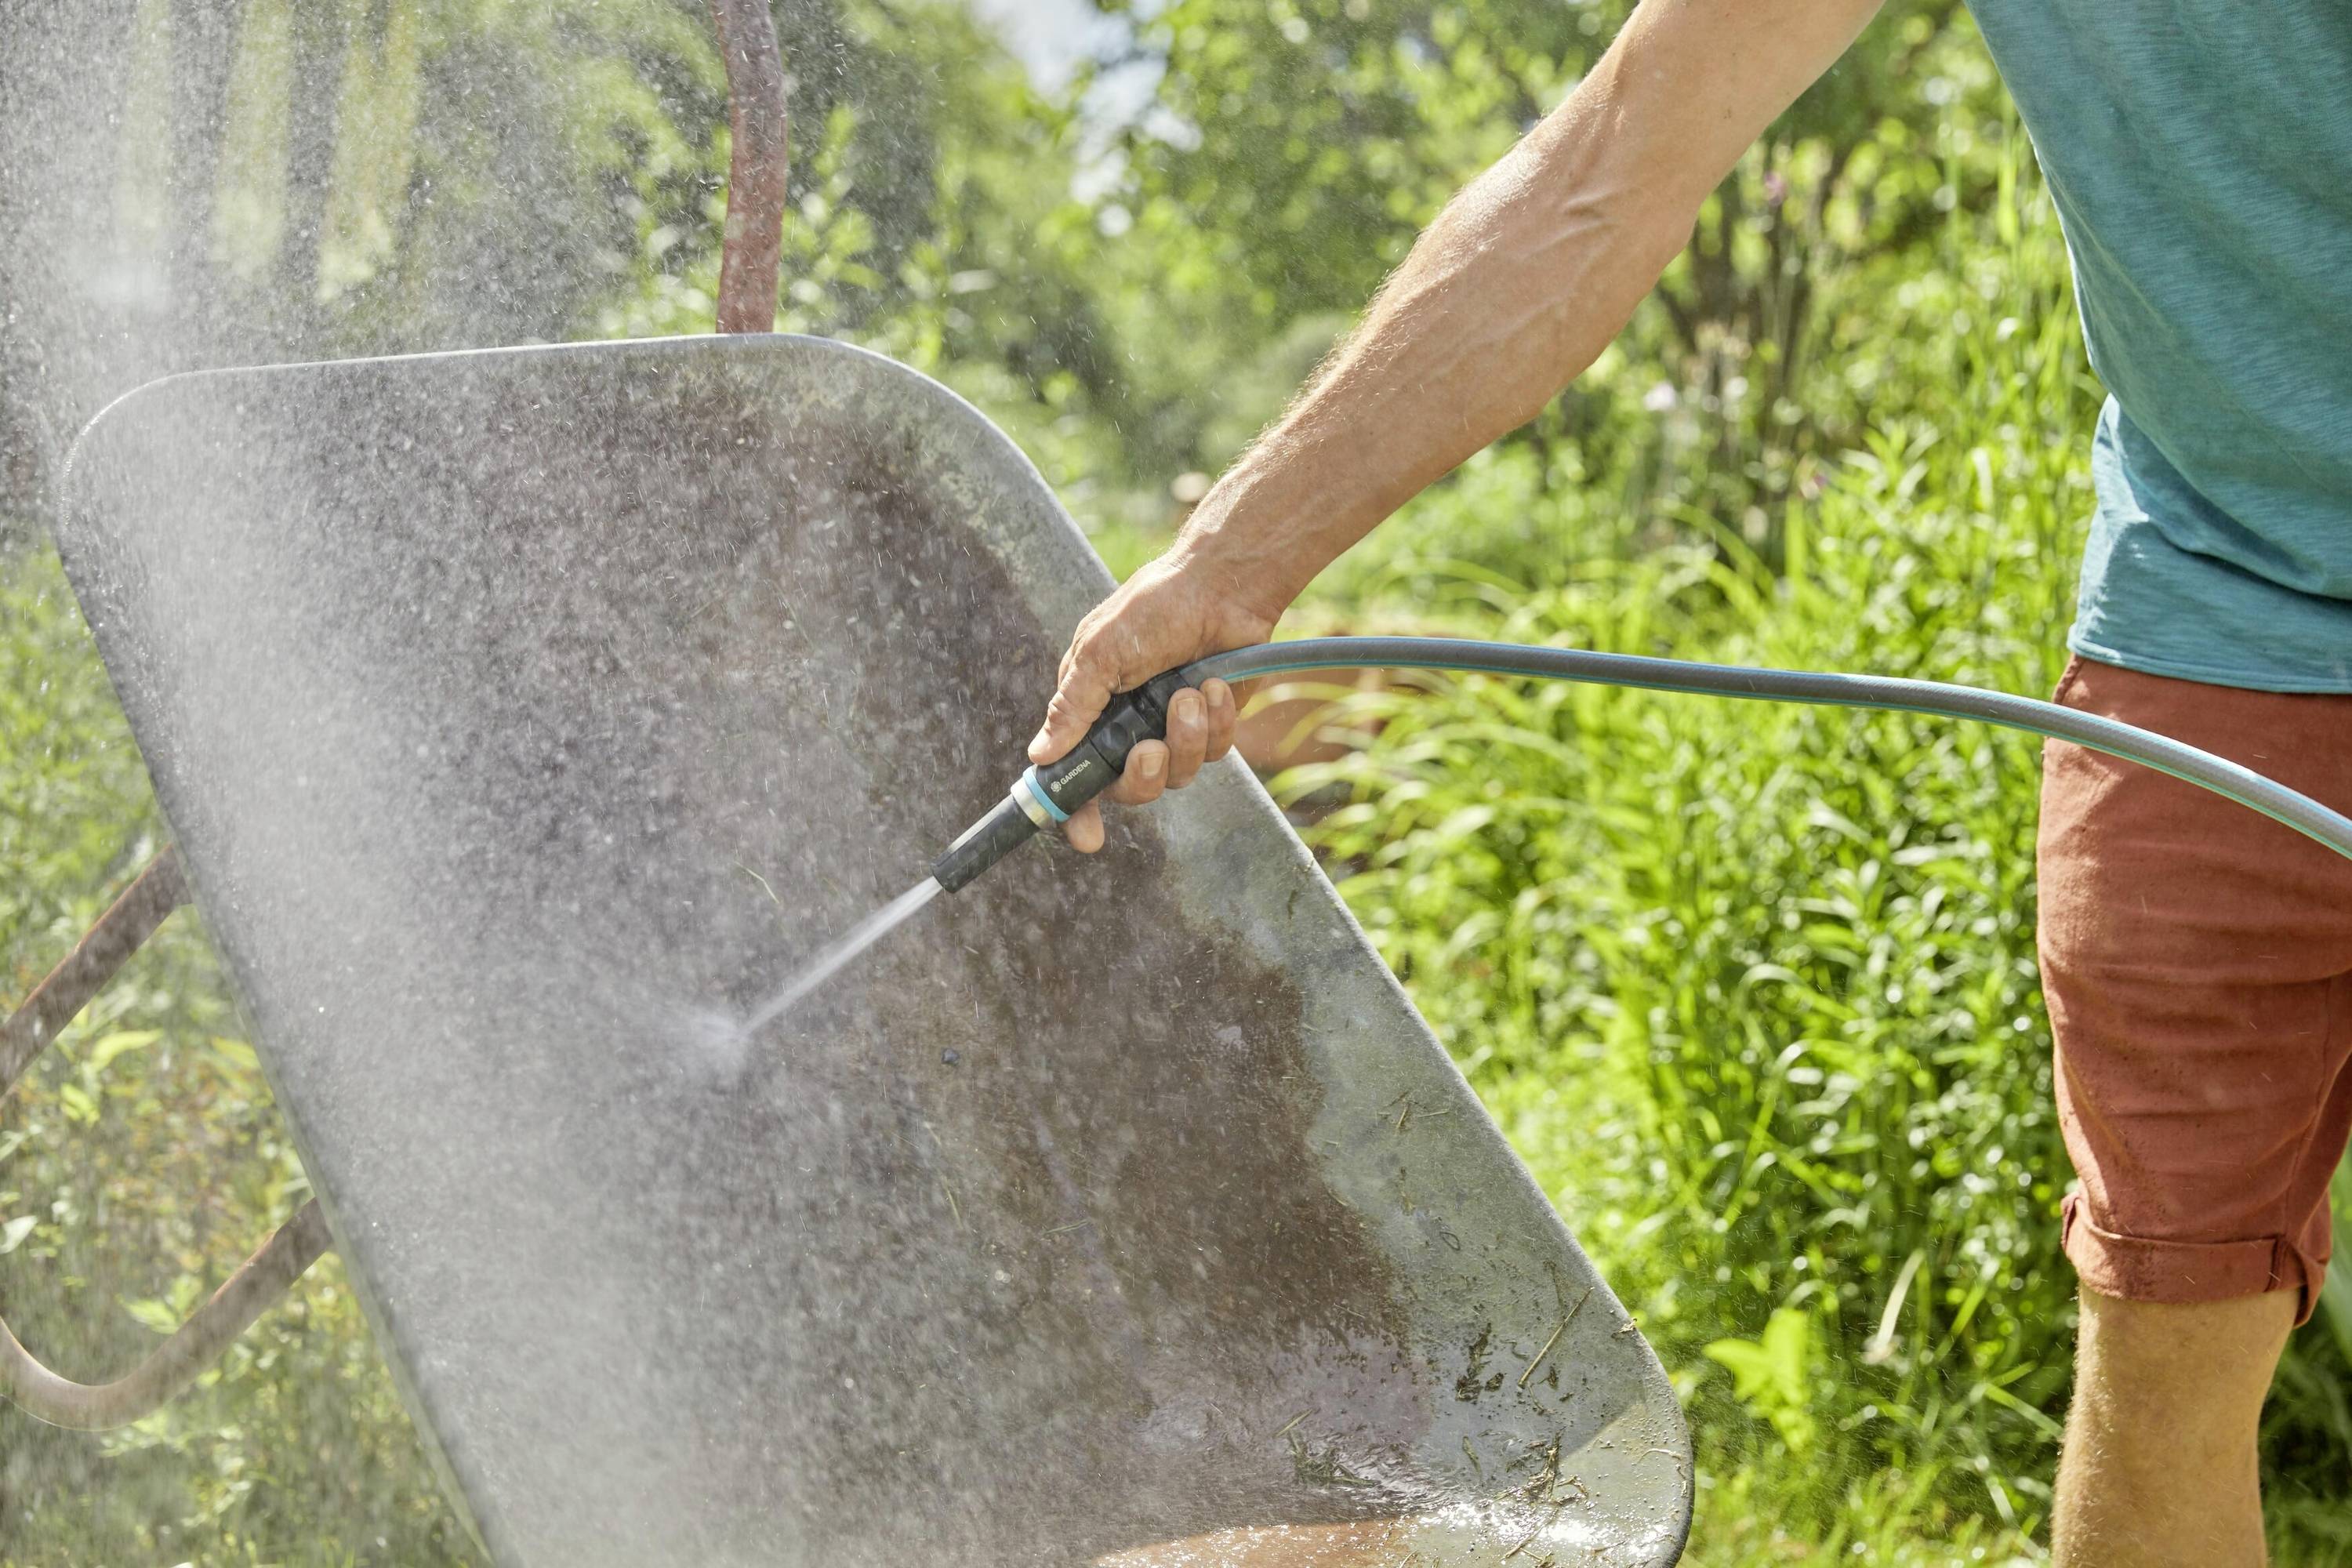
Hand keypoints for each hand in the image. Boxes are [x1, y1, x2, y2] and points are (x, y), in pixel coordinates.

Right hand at [1030, 550, 1282, 851]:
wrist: (1221, 586)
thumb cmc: (1152, 608)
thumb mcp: (1100, 653)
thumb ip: (1072, 707)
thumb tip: (1039, 755)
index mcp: (1090, 712)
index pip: (1075, 776)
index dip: (1077, 812)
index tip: (1088, 838)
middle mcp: (1128, 728)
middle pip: (1128, 790)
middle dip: (1140, 777)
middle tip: (1149, 749)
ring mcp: (1171, 728)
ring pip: (1176, 776)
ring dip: (1184, 738)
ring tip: (1191, 693)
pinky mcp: (1212, 724)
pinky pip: (1213, 752)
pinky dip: (1215, 721)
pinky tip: (1215, 684)